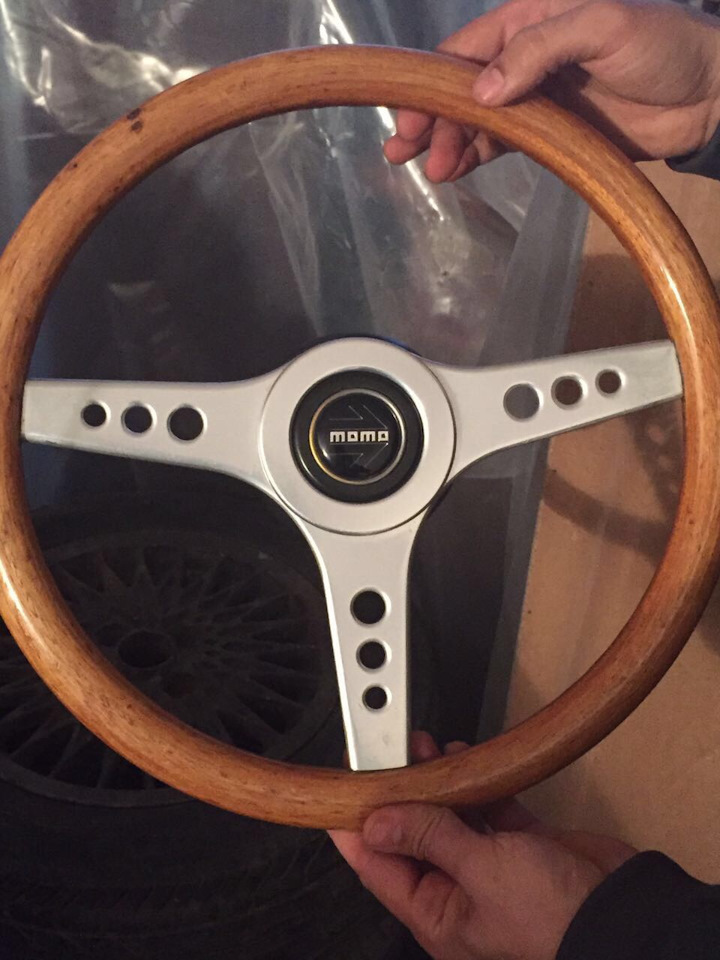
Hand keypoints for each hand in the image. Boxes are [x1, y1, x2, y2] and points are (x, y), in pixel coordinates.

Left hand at [330, 733, 635, 959]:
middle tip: (385, 752)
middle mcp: (459, 892)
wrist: (625, 914)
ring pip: (449, 817)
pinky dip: (477, 782)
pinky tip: (466, 756)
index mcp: (437, 914)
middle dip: (398, 792)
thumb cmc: (555, 920)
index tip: (341, 790)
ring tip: (421, 745)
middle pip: (412, 835)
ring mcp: (492, 868)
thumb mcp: (480, 874)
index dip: (356, 827)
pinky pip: (488, 809)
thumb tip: (378, 823)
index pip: (379, 865)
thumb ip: (429, 839)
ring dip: (435, 781)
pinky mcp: (522, 846)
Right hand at [384, 0, 719, 180]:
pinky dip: (478, 157)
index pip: (467, 50)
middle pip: (464, 89)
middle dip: (433, 119)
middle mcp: (526, 58)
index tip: (410, 116)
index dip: (434, 83)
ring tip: (432, 171)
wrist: (707, 97)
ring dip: (451, 144)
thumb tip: (484, 90)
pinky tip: (457, 172)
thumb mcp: (604, 26)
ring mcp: (536, 98)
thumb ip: (541, 49)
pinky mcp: (550, 134)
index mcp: (531, 19)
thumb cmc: (663, 46)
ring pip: (478, 122)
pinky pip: (504, 145)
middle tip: (405, 151)